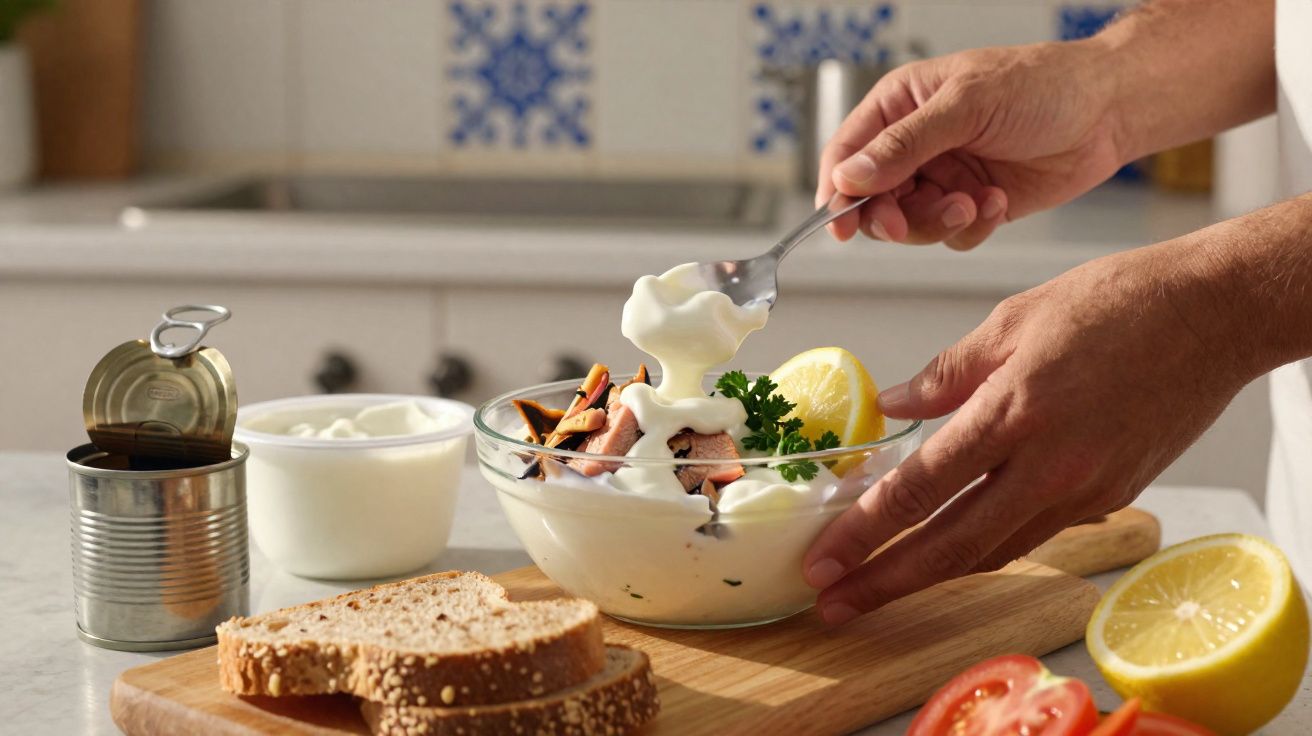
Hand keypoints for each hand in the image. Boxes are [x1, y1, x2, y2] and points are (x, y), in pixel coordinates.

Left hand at [802, 237, 1255, 625]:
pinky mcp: (1112, 496)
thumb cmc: (1117, 303)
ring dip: (931, 576)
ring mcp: (1085, 489)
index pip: (920, 489)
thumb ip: (946, 374)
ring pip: (993, 550)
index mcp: (1014, 412)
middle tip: (834, 605)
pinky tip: (949, 552)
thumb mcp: (1012, 320)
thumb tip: (891, 405)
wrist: (1215, 315)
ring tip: (879, 588)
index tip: (824, 559)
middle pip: (951, 545)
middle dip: (885, 581)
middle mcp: (1049, 466)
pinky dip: (985, 548)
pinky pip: (1033, 534)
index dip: (863, 532)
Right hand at [817, 41, 1124, 248]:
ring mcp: (943, 176)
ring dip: (938, 222)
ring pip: (911, 224)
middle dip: (893, 217)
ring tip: (972, 203)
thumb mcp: (965, 106)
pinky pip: (951, 235)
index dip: (838, 192)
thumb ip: (904, 145)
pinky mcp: (972, 204)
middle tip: (908, 224)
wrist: (1108, 110)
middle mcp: (915, 144)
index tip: (840, 223)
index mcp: (900, 106)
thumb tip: (849, 177)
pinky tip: (996, 201)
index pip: (847, 154)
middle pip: (874, 200)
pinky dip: (971, 226)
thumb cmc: (1042, 84)